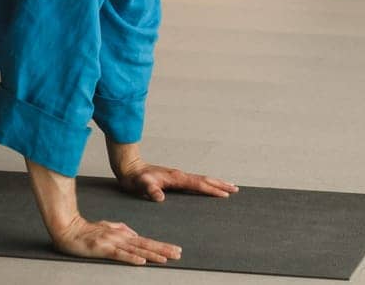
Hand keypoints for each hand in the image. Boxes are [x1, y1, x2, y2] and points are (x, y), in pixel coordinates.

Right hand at [50, 214, 181, 265]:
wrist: (68, 229)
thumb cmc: (86, 230)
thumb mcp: (107, 227)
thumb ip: (121, 229)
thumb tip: (135, 234)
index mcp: (122, 234)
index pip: (146, 241)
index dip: (161, 245)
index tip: (175, 249)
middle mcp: (120, 238)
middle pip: (145, 245)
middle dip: (163, 249)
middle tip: (178, 254)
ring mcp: (112, 243)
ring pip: (136, 250)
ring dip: (152, 255)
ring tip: (165, 259)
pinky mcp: (103, 248)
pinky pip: (120, 255)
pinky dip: (131, 258)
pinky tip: (141, 261)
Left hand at [116, 159, 239, 201]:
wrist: (128, 168)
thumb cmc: (134, 179)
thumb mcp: (140, 185)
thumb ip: (150, 189)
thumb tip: (159, 197)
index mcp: (175, 178)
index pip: (197, 184)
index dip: (211, 189)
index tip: (225, 194)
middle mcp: (179, 175)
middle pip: (204, 179)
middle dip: (220, 184)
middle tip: (235, 189)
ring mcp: (178, 176)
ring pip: (201, 179)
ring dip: (215, 183)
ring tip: (229, 187)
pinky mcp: (175, 179)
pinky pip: (195, 182)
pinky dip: (206, 184)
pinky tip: (208, 187)